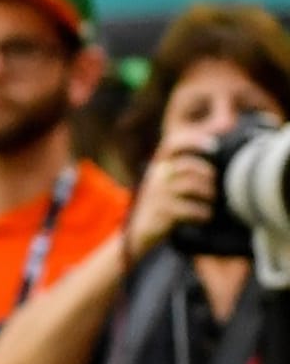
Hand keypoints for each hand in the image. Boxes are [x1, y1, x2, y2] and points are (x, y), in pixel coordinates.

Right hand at [126, 129, 218, 261]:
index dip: (194, 141)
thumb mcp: (169, 181)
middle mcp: (157, 176)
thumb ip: (191, 161)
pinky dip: (203, 213)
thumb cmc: (162, 205)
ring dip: (209, 195)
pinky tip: (205, 217)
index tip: (214, 146)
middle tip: (213, 190)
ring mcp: (158, 194)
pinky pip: (190, 209)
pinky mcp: (162, 213)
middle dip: (209, 177)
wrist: (139, 233)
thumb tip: (224, 130)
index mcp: (159, 166)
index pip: (173, 145)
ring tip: (211, 204)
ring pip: (193, 186)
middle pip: (190, 166)